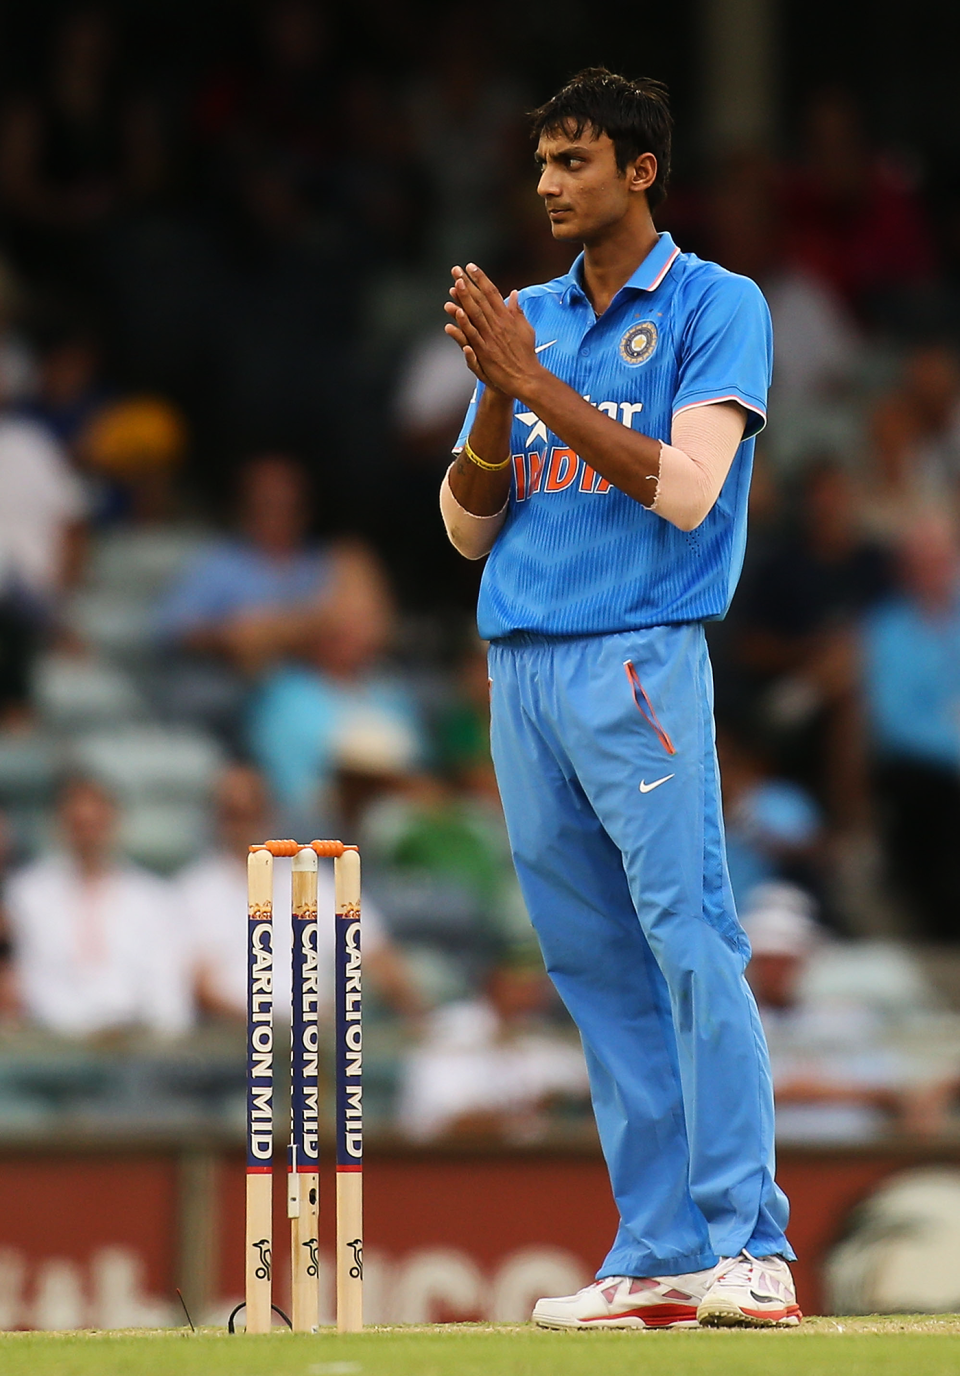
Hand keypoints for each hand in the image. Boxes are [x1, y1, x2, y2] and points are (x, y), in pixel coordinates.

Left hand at [444, 263, 540, 395]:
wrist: (526, 376)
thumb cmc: (526, 353)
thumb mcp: (525, 328)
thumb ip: (517, 311)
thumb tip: (514, 294)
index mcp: (506, 317)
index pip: (492, 292)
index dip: (481, 278)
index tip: (471, 267)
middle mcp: (498, 324)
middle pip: (481, 300)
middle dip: (468, 283)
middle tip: (456, 270)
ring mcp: (490, 337)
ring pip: (475, 314)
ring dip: (465, 299)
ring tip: (454, 285)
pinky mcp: (485, 351)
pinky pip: (473, 335)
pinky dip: (465, 324)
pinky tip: (457, 314)